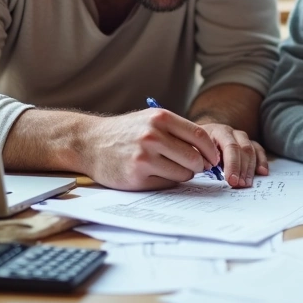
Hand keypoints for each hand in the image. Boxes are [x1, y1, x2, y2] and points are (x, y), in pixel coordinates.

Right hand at [84, 108, 220, 190]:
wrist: (89, 143)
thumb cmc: (125, 132)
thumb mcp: (150, 119)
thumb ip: (177, 131)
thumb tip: (209, 152)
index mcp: (160, 118)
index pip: (200, 136)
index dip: (211, 150)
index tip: (213, 158)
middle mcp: (153, 136)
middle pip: (194, 158)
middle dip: (198, 166)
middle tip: (193, 167)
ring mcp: (144, 157)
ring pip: (183, 174)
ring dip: (182, 174)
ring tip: (169, 167)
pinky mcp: (136, 177)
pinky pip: (166, 184)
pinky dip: (166, 181)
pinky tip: (153, 174)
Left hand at [198, 122, 268, 187]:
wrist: (199, 136)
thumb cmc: (195, 146)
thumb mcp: (192, 148)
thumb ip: (198, 156)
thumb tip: (206, 167)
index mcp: (218, 131)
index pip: (230, 146)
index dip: (232, 164)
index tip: (231, 181)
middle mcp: (232, 132)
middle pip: (244, 149)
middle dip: (242, 169)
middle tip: (240, 185)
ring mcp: (241, 137)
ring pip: (252, 151)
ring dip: (250, 169)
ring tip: (246, 184)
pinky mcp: (248, 143)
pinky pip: (258, 150)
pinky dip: (262, 161)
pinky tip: (263, 173)